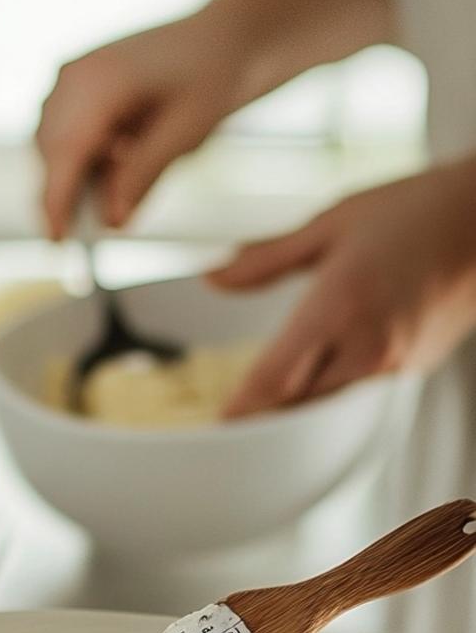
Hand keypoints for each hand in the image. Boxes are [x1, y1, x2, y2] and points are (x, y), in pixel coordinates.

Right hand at [35, 15, 244, 237]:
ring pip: (55, 147)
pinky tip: (124, 143)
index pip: (64, 152)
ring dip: (84, 168)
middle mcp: (74, 75)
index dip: (56, 200)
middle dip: (73, 188)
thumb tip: (112, 220)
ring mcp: (69, 78)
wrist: (219, 37)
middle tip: (111, 207)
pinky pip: (64, 135)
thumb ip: (144, 175)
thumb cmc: (210, 75)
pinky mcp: (72, 87)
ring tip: (133, 151)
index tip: (57, 239)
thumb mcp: (186, 132)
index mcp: (100, 80)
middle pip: (52, 152)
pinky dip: (87, 154)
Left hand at [212, 159, 475, 417]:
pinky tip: (307, 378)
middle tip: (224, 422)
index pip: (274, 378)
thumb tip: (213, 276)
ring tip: (256, 408)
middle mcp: (369, 343)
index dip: (240, 408)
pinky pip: (356, 389)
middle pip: (296, 402)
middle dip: (259, 413)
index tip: (215, 422)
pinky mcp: (412, 367)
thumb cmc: (419, 210)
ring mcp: (394, 362)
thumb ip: (266, 258)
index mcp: (341, 304)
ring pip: (325, 401)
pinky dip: (326, 387)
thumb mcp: (333, 223)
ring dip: (291, 404)